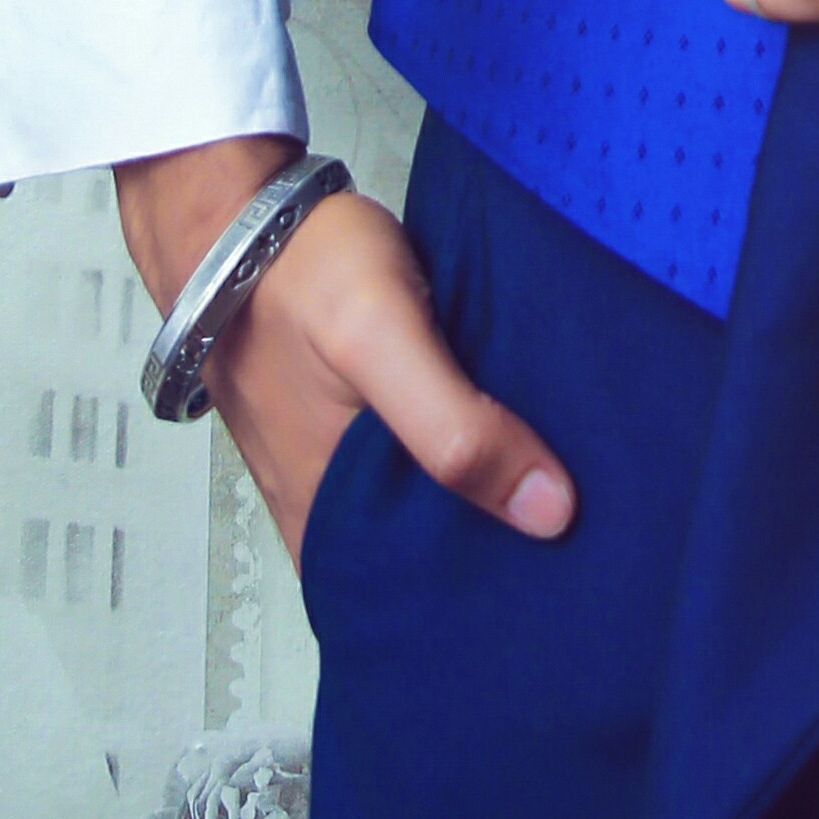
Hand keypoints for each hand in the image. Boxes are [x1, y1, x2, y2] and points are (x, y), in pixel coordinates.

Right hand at [113, 137, 576, 575]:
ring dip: (480, 493)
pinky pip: (409, 454)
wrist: (230, 214)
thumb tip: (546, 512)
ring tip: (564, 481)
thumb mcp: (381, 342)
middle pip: (427, 557)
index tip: (567, 594)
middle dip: (499, 552)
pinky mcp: (345, 415)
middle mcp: (327, 508)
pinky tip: (505, 424)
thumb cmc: (296, 273)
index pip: (420, 604)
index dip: (490, 603)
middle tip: (588, 540)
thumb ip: (451, 428)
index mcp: (329, 522)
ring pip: (421, 504)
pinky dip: (455, 446)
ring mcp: (333, 461)